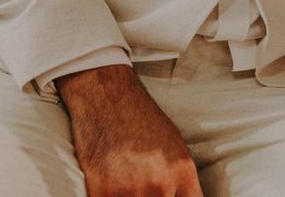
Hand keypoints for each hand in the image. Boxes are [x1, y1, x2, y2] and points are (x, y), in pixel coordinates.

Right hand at [57, 65, 200, 196]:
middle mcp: (161, 184)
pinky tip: (110, 187)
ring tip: (126, 181)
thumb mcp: (174, 148)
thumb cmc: (141, 120)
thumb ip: (179, 182)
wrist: (107, 97)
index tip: (170, 195)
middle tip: (144, 186)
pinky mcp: (102, 192)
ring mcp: (131, 190)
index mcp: (182, 172)